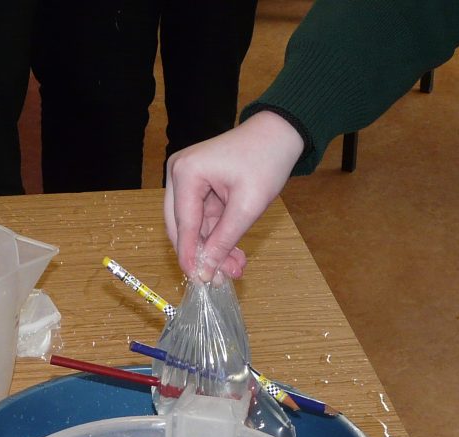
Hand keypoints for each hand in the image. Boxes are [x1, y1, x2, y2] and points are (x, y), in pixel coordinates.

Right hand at [164, 110, 304, 281]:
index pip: (185, 224)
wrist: (279, 134)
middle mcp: (179, 174)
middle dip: (201, 254)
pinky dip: (218, 237)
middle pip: (182, 227)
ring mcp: (187, 179)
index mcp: (187, 173)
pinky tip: (233, 255)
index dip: (191, 255)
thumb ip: (224, 240)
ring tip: (233, 269)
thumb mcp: (247, 206)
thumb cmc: (266, 161)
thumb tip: (206, 270)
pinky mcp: (198, 186)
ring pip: (193, 227)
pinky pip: (203, 219)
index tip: (197, 280)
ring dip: (212, 249)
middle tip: (217, 279)